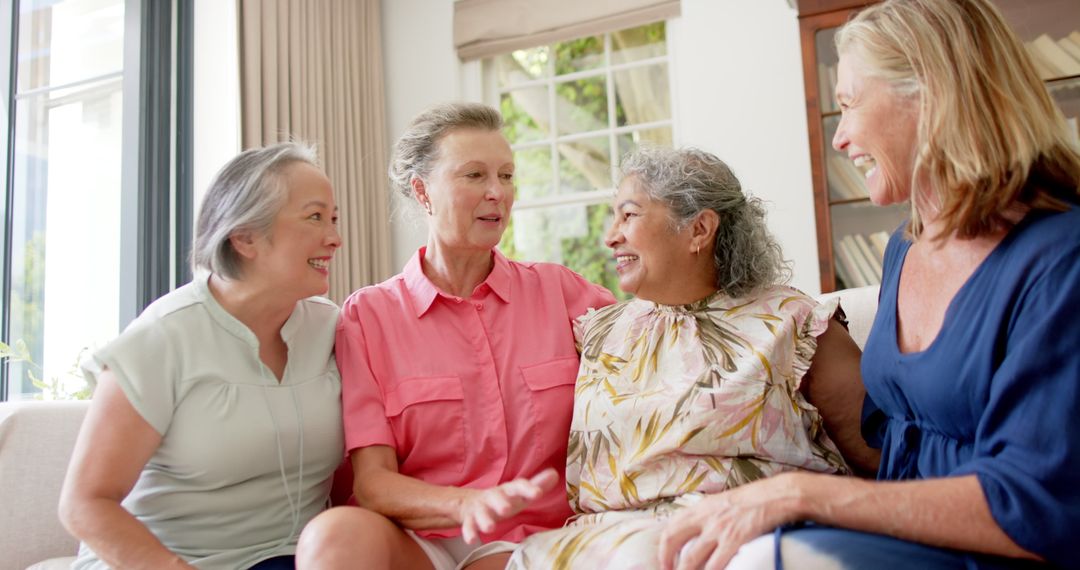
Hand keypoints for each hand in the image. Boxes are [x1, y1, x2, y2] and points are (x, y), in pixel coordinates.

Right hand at [459, 468, 558, 543]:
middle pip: (497, 497)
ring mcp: (481, 508)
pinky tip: (472, 540)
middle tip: (507, 509)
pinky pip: (469, 526)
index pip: (518, 486)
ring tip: (490, 528)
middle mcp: (493, 497)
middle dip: (501, 503)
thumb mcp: (519, 493)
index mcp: (508, 490)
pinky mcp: (470, 520)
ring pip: (482, 513)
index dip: (528, 489)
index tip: (538, 493)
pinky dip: (470, 532)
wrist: (470, 504)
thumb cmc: (503, 499)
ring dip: (485, 520)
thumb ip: (536, 485)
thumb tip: (555, 474)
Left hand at [658, 472, 808, 569]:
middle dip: (666, 560)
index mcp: (702, 508)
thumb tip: (697, 532)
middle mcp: (705, 517)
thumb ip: (709, 517)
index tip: (663, 562)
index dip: (662, 547)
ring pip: (691, 558)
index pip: (670, 527)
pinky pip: (715, 564)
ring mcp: (719, 528)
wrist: (779, 495)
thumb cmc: (755, 501)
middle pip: (672, 540)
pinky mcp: (734, 539)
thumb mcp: (724, 503)